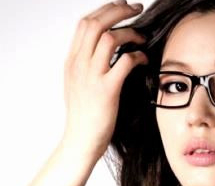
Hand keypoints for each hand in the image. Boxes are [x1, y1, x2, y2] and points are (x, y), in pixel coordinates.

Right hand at [61, 2, 149, 157]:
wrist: (80, 143)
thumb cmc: (83, 116)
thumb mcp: (77, 84)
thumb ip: (86, 63)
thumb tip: (103, 46)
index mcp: (71, 62)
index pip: (85, 23)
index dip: (105, 10)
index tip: (121, 7)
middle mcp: (78, 66)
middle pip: (96, 23)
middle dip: (118, 10)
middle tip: (136, 9)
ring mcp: (91, 77)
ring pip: (109, 38)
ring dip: (130, 32)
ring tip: (141, 37)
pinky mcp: (106, 91)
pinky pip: (125, 61)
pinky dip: (138, 55)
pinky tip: (143, 59)